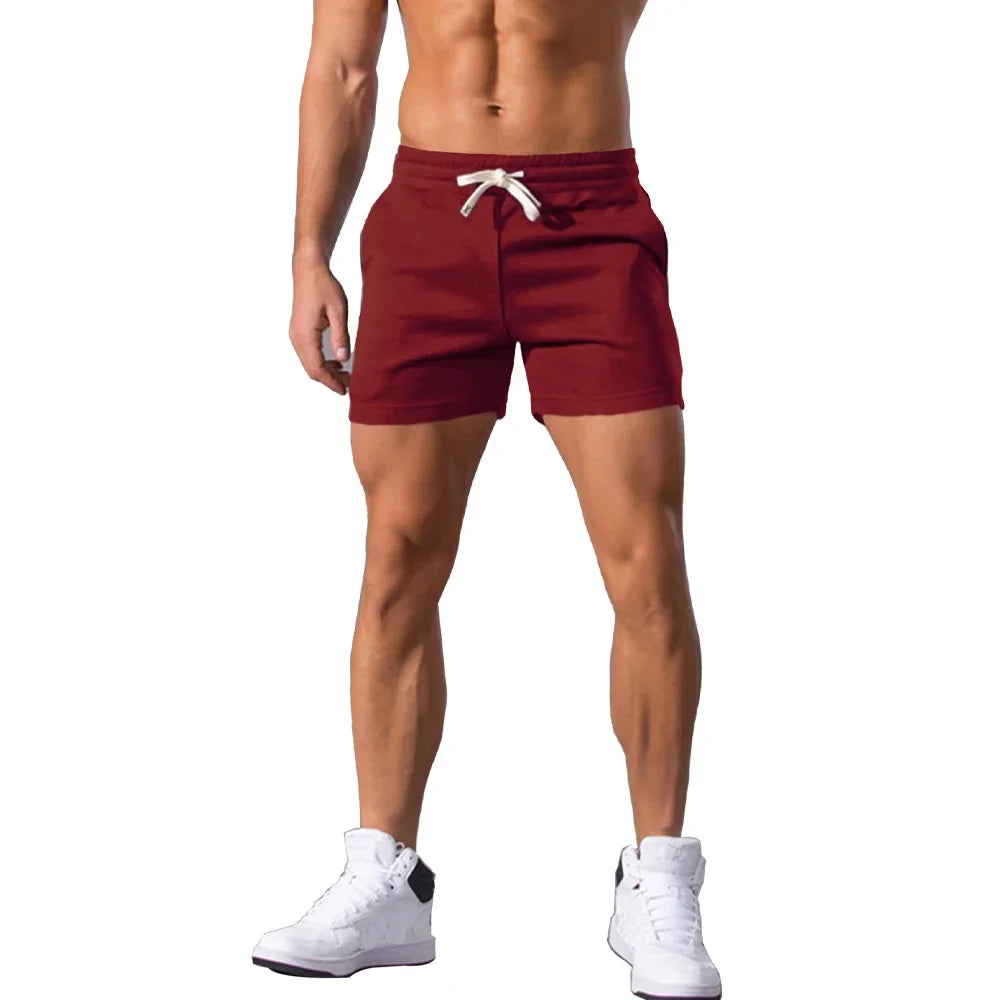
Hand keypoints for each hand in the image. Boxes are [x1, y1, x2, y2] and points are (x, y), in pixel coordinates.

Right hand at [289, 261, 350, 394]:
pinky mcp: (299, 331)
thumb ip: (341, 336)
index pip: (317, 368)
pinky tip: (336, 361)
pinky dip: (321, 362)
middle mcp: (297, 338)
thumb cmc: (323, 286)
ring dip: (326, 371)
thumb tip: (343, 359)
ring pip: (309, 363)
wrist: (308, 269)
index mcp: (305, 335)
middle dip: (330, 380)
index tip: (345, 390)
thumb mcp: (338, 311)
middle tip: (350, 383)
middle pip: (311, 369)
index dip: (331, 382)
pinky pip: (308, 354)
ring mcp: (295, 335)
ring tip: (346, 374)